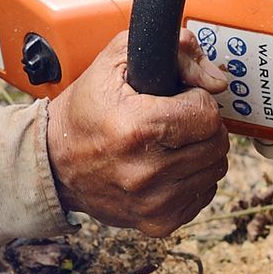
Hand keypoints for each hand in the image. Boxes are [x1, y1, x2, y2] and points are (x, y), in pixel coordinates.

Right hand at [45, 32, 231, 234]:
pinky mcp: (158, 222)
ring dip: (201, 151)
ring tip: (170, 143)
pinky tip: (167, 166)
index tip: (177, 100)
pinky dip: (194, 178)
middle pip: (217, 142)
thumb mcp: (117, 62)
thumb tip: (218, 79)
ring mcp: (153, 202)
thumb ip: (174, 51)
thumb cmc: (87, 110)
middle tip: (176, 121)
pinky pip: (205, 193)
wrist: (54, 164)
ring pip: (216, 168)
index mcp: (136, 128)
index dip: (196, 100)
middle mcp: (146, 171)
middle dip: (202, 126)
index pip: (208, 114)